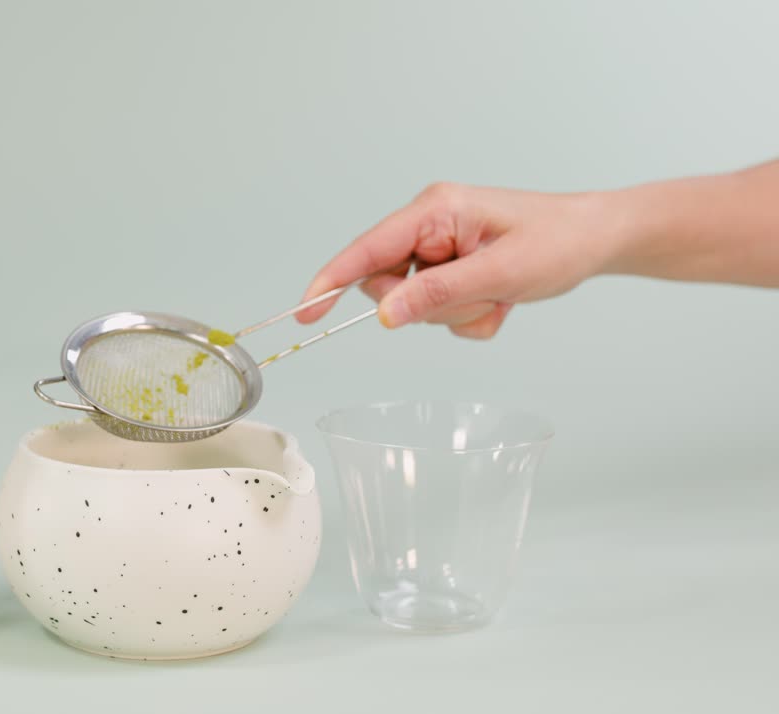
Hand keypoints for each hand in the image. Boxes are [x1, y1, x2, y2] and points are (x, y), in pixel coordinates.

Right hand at [297, 183, 625, 338]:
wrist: (597, 241)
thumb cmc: (558, 241)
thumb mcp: (499, 273)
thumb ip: (436, 294)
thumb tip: (383, 314)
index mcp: (435, 211)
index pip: (367, 250)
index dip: (331, 281)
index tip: (304, 313)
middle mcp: (429, 226)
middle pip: (390, 285)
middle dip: (432, 305)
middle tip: (481, 295)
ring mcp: (439, 248)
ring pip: (416, 304)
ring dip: (458, 311)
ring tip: (499, 293)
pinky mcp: (452, 269)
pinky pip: (439, 311)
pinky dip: (470, 315)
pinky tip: (501, 299)